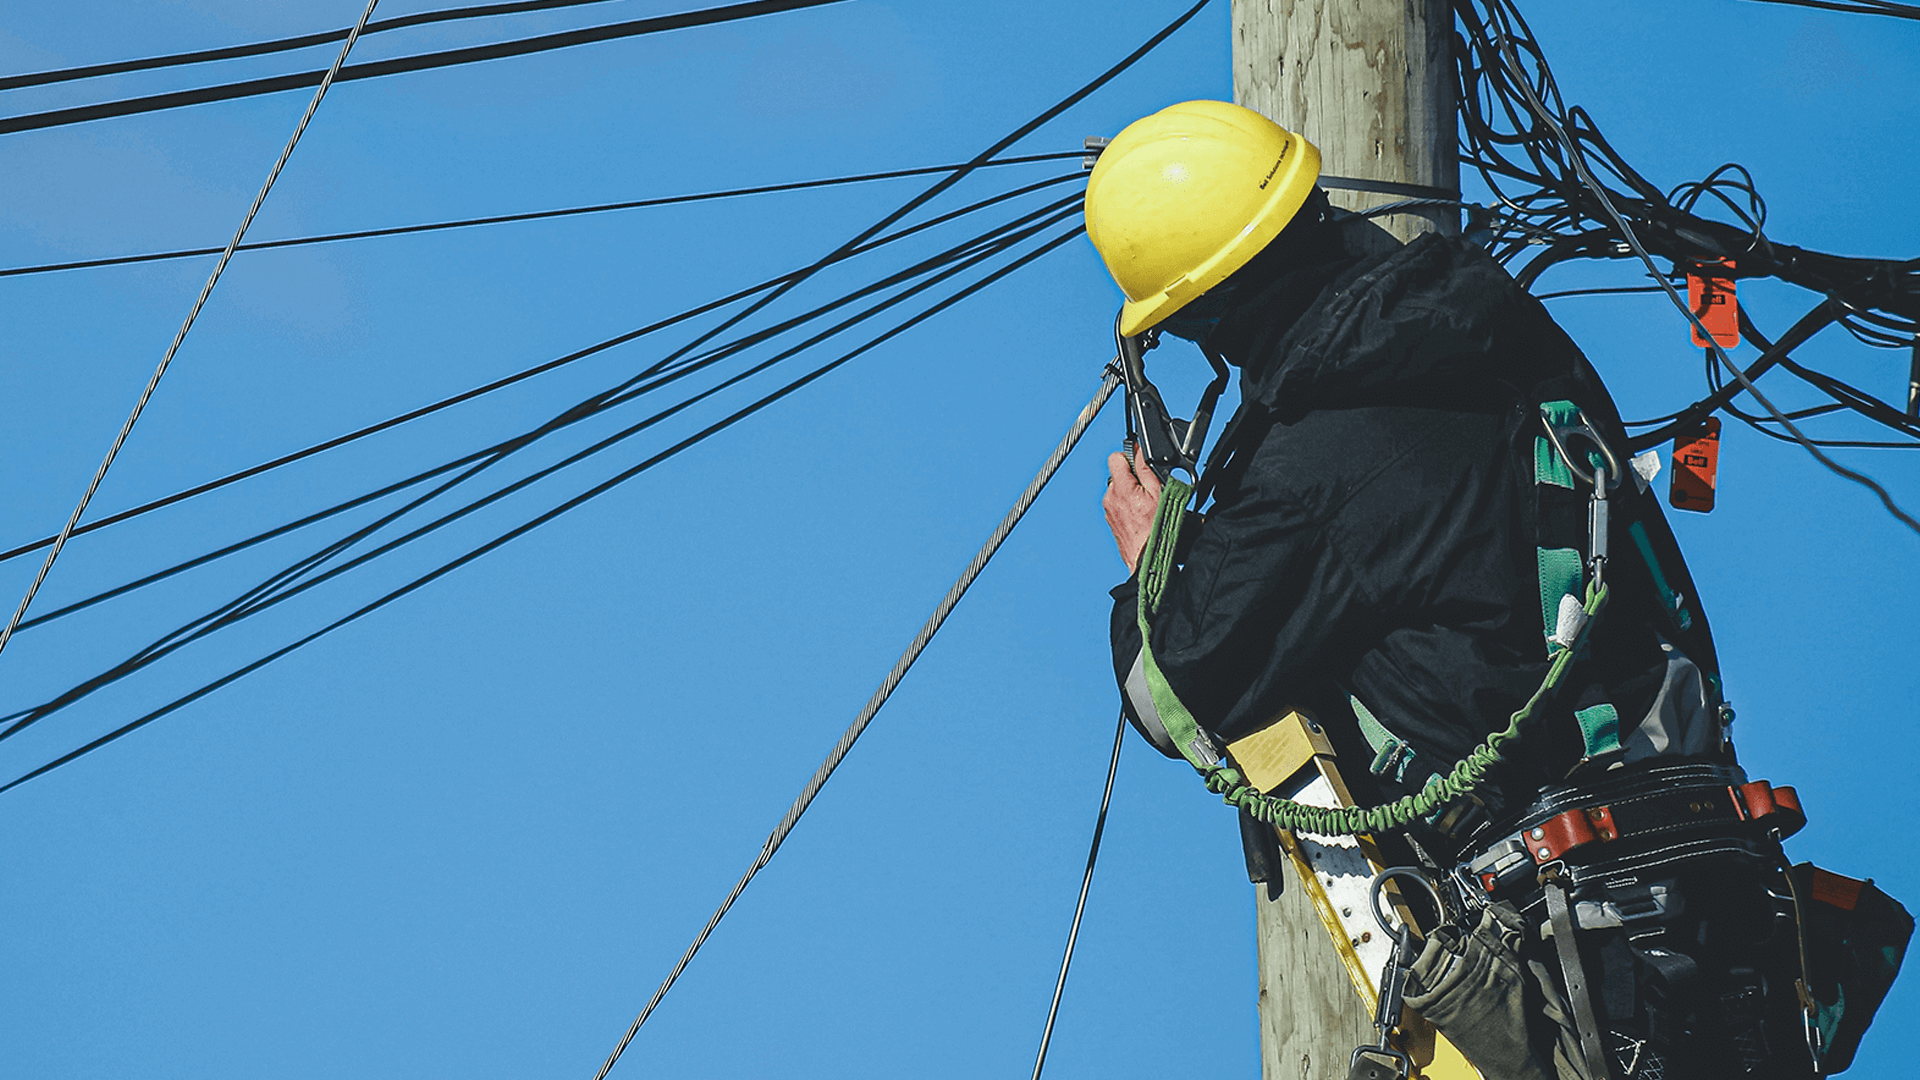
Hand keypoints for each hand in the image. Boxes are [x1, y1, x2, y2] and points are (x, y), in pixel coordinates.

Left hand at [1104, 445, 1161, 572]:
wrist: (1148, 559)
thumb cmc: (1157, 530)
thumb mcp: (1159, 494)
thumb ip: (1146, 469)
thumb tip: (1138, 450)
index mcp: (1121, 488)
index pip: (1115, 457)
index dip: (1130, 456)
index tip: (1141, 464)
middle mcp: (1110, 498)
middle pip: (1118, 474)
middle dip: (1133, 478)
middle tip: (1149, 491)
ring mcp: (1109, 510)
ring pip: (1119, 490)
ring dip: (1132, 493)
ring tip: (1147, 506)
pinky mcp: (1111, 520)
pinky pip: (1119, 504)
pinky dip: (1129, 506)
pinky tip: (1141, 516)